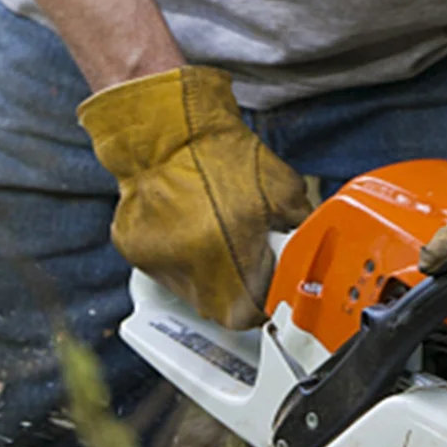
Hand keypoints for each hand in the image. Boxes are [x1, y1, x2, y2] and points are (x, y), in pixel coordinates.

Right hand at [79, 66, 311, 328]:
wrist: (169, 130)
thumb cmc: (225, 158)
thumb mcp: (286, 193)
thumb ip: (301, 230)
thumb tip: (311, 250)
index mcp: (230, 265)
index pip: (251, 315)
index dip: (265, 306)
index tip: (273, 295)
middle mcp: (190, 272)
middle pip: (220, 309)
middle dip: (240, 294)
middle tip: (251, 267)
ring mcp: (157, 264)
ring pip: (192, 293)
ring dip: (212, 278)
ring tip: (221, 241)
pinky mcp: (134, 251)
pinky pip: (166, 269)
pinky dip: (183, 258)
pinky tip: (192, 230)